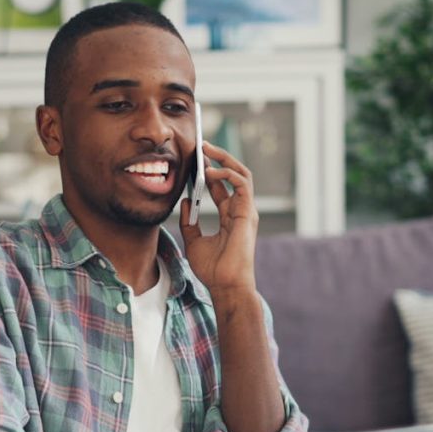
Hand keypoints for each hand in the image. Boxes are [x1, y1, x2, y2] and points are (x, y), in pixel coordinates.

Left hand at [179, 141, 258, 296]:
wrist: (225, 285)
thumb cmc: (213, 269)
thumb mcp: (193, 241)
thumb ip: (189, 222)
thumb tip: (185, 201)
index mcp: (229, 217)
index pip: (220, 187)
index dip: (208, 172)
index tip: (193, 160)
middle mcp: (239, 211)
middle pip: (232, 176)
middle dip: (218, 158)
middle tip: (202, 145)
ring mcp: (246, 211)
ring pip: (241, 174)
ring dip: (224, 159)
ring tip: (207, 149)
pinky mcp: (248, 213)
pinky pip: (242, 184)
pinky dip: (227, 174)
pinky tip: (210, 171)